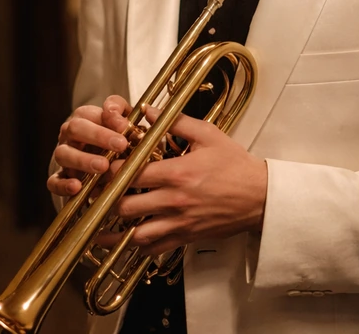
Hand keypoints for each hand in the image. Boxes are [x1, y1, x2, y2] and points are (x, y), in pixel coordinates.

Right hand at [47, 95, 130, 198]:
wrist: (104, 160)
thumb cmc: (115, 135)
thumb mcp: (121, 118)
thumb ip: (119, 109)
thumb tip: (115, 114)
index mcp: (84, 118)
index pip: (89, 113)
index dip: (107, 119)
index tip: (125, 127)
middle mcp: (70, 135)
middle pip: (75, 128)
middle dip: (98, 136)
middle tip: (120, 145)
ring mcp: (64, 156)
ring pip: (63, 154)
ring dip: (83, 160)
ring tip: (103, 167)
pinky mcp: (60, 178)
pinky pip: (54, 182)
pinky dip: (62, 185)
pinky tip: (77, 187)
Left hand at [102, 107, 267, 255]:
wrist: (260, 196)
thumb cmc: (235, 165)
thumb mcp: (207, 135)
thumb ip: (175, 121)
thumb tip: (147, 110)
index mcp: (177, 173)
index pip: (132, 174)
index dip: (112, 171)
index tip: (104, 166)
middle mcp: (175, 201)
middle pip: (127, 206)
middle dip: (108, 200)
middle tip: (98, 193)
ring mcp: (180, 223)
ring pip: (136, 235)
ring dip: (116, 230)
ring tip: (99, 224)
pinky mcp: (186, 237)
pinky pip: (154, 249)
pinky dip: (136, 247)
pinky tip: (124, 242)